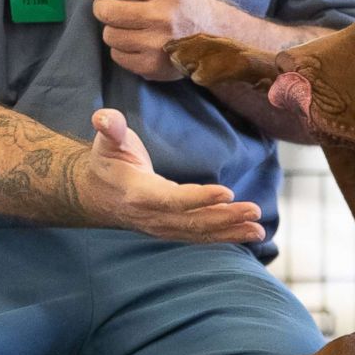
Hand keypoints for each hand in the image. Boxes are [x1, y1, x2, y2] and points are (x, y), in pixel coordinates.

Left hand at [82, 0, 222, 80]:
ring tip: (131, 25)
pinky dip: (122, 48)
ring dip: (114, 28)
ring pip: (109, 35)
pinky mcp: (153, 66)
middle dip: (103, 6)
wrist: (216, 36)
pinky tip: (138, 41)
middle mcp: (163, 16)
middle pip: (106, 10)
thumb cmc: (185, 2)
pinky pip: (117, 55)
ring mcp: (158, 44)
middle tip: (113, 5)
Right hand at [83, 108, 265, 243]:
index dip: (199, 199)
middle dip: (225, 218)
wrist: (96, 194)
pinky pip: (201, 236)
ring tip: (258, 226)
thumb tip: (103, 117)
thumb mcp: (106, 141)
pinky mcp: (172, 229)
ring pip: (199, 233)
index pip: (172, 199)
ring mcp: (163, 227)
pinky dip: (226, 236)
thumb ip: (109, 128)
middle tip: (255, 210)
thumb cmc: (107, 161)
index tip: (227, 192)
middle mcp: (152, 216)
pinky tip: (250, 232)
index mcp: (138, 194)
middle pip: (192, 222)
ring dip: (231, 230)